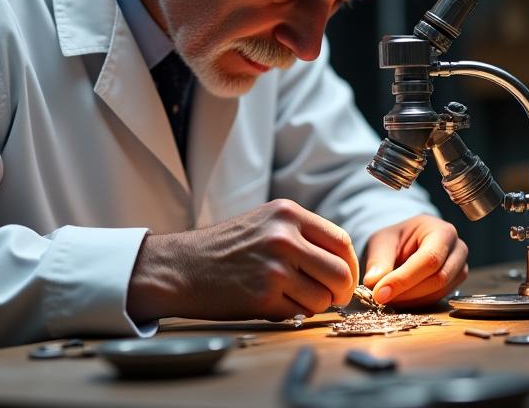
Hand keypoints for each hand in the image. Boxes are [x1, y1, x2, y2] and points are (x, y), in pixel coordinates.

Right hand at [127, 199, 357, 321]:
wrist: (179, 266)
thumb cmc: (224, 248)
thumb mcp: (264, 223)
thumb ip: (301, 235)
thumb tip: (341, 263)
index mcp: (288, 214)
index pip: (342, 242)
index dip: (349, 266)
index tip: (344, 278)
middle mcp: (284, 237)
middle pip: (340, 273)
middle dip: (340, 292)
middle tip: (330, 298)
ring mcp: (274, 267)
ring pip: (322, 298)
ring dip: (313, 305)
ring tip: (290, 298)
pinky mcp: (263, 296)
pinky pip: (298, 313)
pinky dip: (291, 314)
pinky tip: (270, 303)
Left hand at [362, 214, 467, 307]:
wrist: (406, 244)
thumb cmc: (396, 239)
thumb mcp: (382, 242)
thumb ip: (378, 261)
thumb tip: (372, 282)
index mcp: (442, 231)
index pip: (429, 259)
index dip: (404, 279)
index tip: (379, 293)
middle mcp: (458, 249)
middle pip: (438, 278)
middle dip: (406, 292)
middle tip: (379, 297)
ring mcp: (460, 268)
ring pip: (438, 293)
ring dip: (409, 300)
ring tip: (386, 296)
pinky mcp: (455, 284)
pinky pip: (437, 300)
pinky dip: (415, 303)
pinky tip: (398, 298)